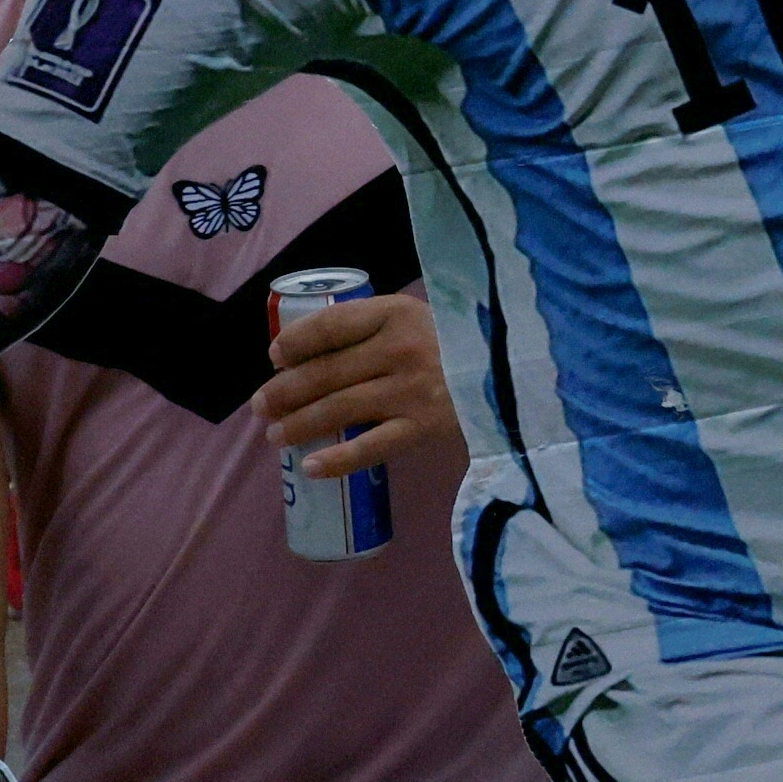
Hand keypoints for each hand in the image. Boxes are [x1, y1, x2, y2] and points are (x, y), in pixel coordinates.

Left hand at [259, 290, 465, 477]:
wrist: (521, 374)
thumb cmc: (465, 345)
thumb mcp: (424, 319)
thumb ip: (379, 328)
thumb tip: (314, 355)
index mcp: (397, 312)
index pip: (330, 325)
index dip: (294, 341)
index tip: (275, 357)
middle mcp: (401, 348)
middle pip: (326, 371)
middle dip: (284, 391)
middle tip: (261, 406)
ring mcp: (413, 389)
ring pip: (339, 409)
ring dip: (299, 424)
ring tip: (276, 435)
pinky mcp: (425, 427)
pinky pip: (370, 447)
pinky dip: (337, 460)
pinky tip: (311, 468)